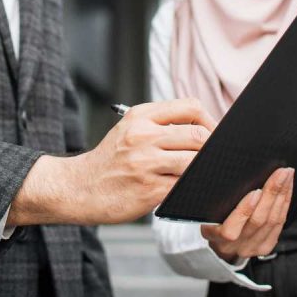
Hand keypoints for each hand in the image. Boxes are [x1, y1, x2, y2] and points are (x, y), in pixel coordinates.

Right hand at [8, 98, 216, 226]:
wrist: (78, 188)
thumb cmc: (110, 160)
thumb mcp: (129, 129)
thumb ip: (161, 124)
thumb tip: (203, 129)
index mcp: (141, 116)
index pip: (190, 106)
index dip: (209, 120)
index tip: (213, 134)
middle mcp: (143, 135)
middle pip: (198, 134)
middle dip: (213, 148)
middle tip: (217, 158)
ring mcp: (146, 163)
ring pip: (195, 160)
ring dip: (206, 169)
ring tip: (209, 174)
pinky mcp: (149, 189)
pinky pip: (185, 186)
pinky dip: (196, 188)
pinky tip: (196, 190)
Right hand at [202, 167, 293, 262]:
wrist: (223, 246)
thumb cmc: (212, 221)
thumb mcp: (206, 213)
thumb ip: (211, 196)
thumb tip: (205, 166)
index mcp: (216, 238)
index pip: (230, 230)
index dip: (244, 211)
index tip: (256, 191)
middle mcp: (236, 246)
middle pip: (258, 220)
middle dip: (271, 193)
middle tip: (281, 172)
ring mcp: (253, 247)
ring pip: (272, 220)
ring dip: (282, 194)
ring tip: (286, 175)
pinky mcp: (266, 246)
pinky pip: (280, 223)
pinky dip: (285, 202)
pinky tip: (287, 188)